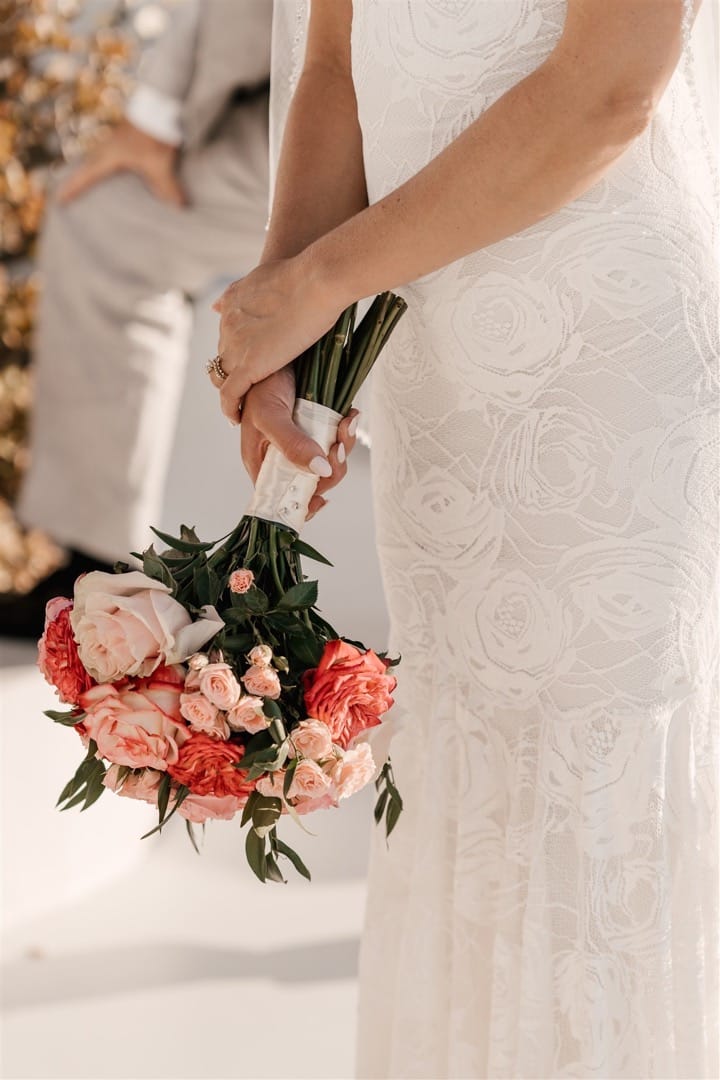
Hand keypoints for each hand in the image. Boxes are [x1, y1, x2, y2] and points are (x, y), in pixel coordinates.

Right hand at [56, 121, 186, 206]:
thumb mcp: (161, 164)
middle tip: (66, 193)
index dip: (73, 190)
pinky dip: (103, 162)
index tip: (59, 201)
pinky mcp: (123, 134)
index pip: (86, 176)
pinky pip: (107, 152)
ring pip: (96, 158)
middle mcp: (106, 146)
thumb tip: (180, 206)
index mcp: (109, 156)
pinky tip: (110, 166)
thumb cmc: (154, 133)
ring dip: (89, 170)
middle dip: (76, 180)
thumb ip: (168, 187)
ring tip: (85, 181)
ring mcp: (114, 138)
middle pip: (86, 166)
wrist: (159, 102)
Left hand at [210, 256, 344, 423]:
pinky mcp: (249, 364)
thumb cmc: (307, 275)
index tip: (249, 359)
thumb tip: (220, 305)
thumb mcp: (267, 275)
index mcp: (234, 302)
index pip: (229, 333)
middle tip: (251, 385)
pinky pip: (229, 394)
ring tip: (244, 403)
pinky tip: (236, 417)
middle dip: (235, 368)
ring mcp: (236, 344)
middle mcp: (228, 323)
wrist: (317, 280)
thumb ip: (246, 291)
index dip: (238, 348)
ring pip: (224, 374)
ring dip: (233, 389)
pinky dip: (229, 408)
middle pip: (225, 354)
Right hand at [239, 366, 359, 520]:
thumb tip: (320, 471)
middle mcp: (283, 456)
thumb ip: (292, 445)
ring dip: (343, 447)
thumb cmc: (259, 384)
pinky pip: (338, 440)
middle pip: (313, 482)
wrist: (278, 351)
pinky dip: (347, 431)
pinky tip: (348, 417)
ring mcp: (303, 442)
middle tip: (337, 448)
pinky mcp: (319, 427)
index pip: (281, 496)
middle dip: (331, 469)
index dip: (302, 504)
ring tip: (345, 425)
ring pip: (329, 462)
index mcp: (263, 461)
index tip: (320, 500)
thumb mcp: (270, 416)